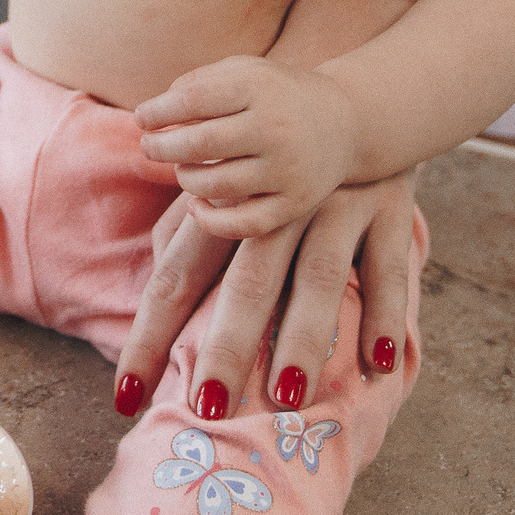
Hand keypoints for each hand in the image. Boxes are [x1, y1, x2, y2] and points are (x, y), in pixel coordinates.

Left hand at [114, 172, 417, 420]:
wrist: (354, 107)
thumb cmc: (267, 168)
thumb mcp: (221, 191)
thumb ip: (183, 237)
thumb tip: (150, 300)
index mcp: (225, 206)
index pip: (175, 279)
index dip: (149, 338)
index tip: (127, 398)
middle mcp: (278, 208)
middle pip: (245, 284)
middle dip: (224, 347)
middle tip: (205, 408)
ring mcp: (336, 207)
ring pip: (317, 276)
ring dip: (302, 336)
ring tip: (289, 396)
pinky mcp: (388, 210)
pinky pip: (387, 267)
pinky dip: (383, 314)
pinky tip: (377, 365)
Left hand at [136, 55, 358, 238]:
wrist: (346, 122)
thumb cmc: (276, 94)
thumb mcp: (244, 71)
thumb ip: (197, 83)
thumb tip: (152, 113)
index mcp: (259, 88)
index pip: (192, 100)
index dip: (158, 111)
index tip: (142, 119)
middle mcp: (275, 128)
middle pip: (199, 144)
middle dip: (161, 147)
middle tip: (149, 147)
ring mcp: (287, 169)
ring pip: (215, 185)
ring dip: (185, 178)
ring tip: (182, 168)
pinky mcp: (295, 203)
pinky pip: (242, 224)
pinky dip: (209, 220)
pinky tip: (196, 204)